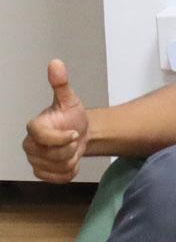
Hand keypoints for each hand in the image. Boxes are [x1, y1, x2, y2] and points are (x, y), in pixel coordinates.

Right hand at [24, 60, 88, 182]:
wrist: (80, 133)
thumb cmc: (72, 116)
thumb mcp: (70, 100)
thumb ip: (61, 84)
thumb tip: (55, 62)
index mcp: (34, 128)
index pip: (43, 137)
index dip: (62, 138)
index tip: (75, 133)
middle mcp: (29, 145)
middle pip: (54, 155)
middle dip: (71, 148)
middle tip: (74, 139)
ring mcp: (34, 160)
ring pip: (58, 167)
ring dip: (72, 160)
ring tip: (72, 148)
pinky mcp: (41, 173)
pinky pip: (60, 178)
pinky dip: (70, 172)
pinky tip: (70, 161)